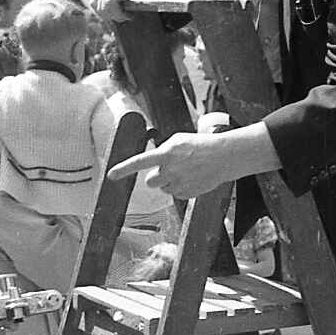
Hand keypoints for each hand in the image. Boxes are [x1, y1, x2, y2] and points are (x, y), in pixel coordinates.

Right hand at [91, 0, 176, 22]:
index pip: (110, 0)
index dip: (119, 12)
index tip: (130, 16)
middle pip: (103, 5)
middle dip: (115, 15)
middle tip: (127, 17)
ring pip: (97, 6)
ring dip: (109, 15)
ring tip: (122, 15)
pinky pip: (94, 4)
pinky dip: (102, 12)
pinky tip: (114, 14)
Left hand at [109, 131, 236, 199]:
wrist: (224, 156)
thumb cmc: (200, 145)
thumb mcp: (178, 140)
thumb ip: (162, 151)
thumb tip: (152, 163)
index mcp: (167, 153)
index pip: (140, 162)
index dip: (124, 169)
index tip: (111, 175)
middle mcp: (171, 170)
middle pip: (151, 181)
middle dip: (157, 177)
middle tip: (169, 169)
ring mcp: (179, 183)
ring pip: (163, 188)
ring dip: (169, 181)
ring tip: (185, 171)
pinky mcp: (186, 194)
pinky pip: (175, 193)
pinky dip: (180, 187)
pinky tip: (192, 177)